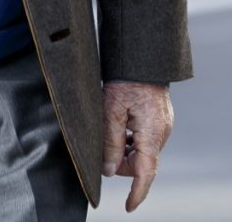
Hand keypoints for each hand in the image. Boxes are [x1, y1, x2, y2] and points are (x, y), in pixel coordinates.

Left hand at [102, 81, 173, 211]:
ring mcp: (162, 126)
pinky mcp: (160, 119)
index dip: (137, 193)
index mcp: (151, 134)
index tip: (129, 207)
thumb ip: (111, 142)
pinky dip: (132, 138)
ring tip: (111, 128)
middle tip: (104, 146)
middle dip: (122, 162)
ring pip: (142, 151)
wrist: (140, 59)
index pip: (145, 173)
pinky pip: (145, 138)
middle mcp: (161, 133)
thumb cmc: (124, 81)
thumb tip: (110, 170)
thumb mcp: (111, 111)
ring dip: (126, 148)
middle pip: (141, 163)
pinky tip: (120, 124)